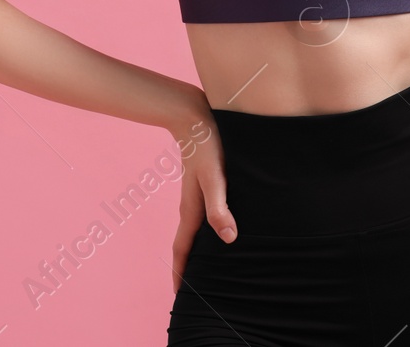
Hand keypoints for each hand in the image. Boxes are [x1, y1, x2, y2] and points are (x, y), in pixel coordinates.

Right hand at [167, 87, 236, 295]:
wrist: (194, 115)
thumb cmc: (207, 146)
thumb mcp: (216, 177)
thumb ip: (220, 207)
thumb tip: (229, 239)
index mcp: (191, 209)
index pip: (184, 249)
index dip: (182, 272)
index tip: (180, 294)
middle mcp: (191, 204)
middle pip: (187, 243)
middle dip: (187, 266)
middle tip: (192, 287)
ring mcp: (196, 193)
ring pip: (194, 228)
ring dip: (196, 248)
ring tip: (204, 264)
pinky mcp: (203, 182)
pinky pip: (202, 213)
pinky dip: (205, 228)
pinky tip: (218, 225)